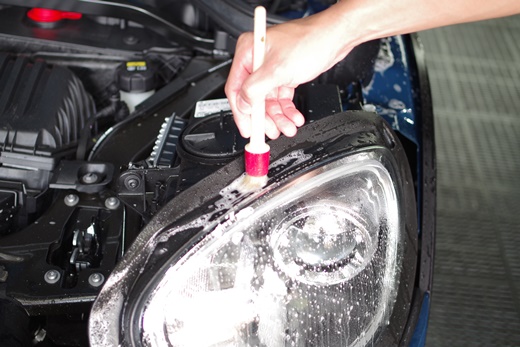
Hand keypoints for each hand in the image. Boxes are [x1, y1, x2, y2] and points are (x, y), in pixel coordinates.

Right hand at [225, 8, 353, 138]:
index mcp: (248, 52)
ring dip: (278, 117)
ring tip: (287, 127)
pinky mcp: (284, 74)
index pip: (236, 88)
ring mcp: (271, 68)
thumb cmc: (310, 41)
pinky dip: (287, 109)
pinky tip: (294, 117)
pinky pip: (281, 98)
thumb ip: (255, 89)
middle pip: (253, 98)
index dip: (241, 112)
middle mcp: (257, 60)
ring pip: (269, 101)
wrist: (335, 37)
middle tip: (271, 131)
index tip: (247, 129)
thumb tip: (244, 105)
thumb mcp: (277, 69)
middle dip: (264, 117)